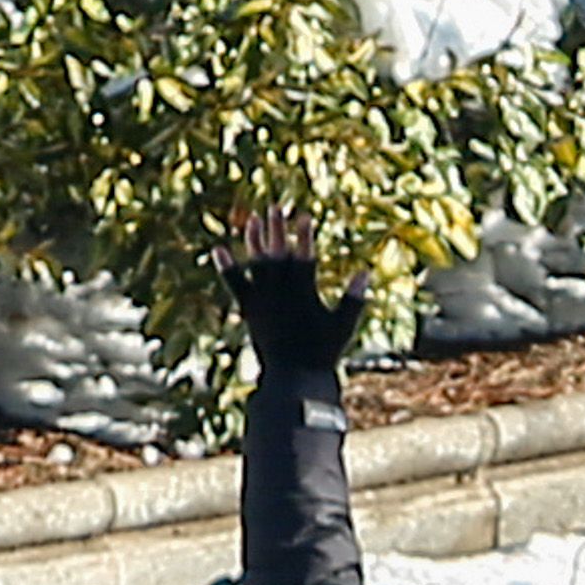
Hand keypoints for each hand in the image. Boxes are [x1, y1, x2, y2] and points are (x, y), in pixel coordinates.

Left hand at [219, 210, 366, 373]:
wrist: (293, 377)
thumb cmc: (322, 352)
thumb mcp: (343, 326)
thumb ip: (353, 299)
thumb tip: (365, 272)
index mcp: (305, 294)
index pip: (305, 258)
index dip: (304, 236)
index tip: (304, 216)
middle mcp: (281, 294)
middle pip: (278, 254)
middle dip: (276, 230)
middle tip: (274, 207)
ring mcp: (264, 301)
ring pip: (256, 265)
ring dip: (253, 241)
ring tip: (251, 220)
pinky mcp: (250, 309)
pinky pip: (236, 284)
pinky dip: (227, 267)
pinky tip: (218, 249)